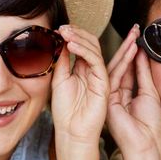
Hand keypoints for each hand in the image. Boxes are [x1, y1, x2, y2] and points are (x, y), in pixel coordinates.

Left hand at [50, 25, 108, 145]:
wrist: (72, 132)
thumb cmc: (65, 111)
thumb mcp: (59, 79)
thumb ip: (62, 60)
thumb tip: (60, 41)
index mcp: (82, 69)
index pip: (81, 45)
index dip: (71, 35)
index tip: (57, 29)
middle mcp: (92, 71)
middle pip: (90, 43)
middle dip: (77, 32)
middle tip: (62, 27)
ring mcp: (99, 76)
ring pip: (94, 49)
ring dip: (79, 38)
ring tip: (65, 33)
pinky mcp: (103, 83)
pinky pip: (96, 61)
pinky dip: (84, 50)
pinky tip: (72, 45)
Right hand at [106, 25, 160, 158]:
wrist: (145, 144)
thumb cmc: (150, 125)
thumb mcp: (149, 93)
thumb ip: (143, 73)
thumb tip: (142, 53)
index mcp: (128, 95)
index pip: (130, 70)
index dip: (134, 54)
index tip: (138, 37)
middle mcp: (117, 94)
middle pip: (121, 66)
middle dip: (128, 47)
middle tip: (134, 30)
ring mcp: (110, 96)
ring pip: (116, 68)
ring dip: (125, 50)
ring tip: (133, 35)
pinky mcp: (108, 98)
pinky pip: (115, 75)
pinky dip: (122, 61)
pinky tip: (130, 49)